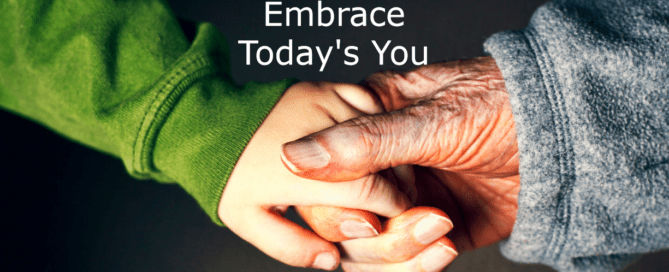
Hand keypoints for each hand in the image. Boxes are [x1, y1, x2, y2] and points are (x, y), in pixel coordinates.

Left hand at [218, 82, 412, 269]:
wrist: (212, 123)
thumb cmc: (231, 173)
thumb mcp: (249, 221)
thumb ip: (292, 246)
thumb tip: (332, 259)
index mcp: (301, 170)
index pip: (371, 190)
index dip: (392, 208)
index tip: (394, 217)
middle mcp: (317, 130)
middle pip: (382, 159)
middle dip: (398, 183)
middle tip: (395, 200)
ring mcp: (325, 101)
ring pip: (383, 128)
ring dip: (391, 153)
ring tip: (385, 173)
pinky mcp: (327, 86)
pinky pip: (370, 103)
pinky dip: (379, 123)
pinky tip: (373, 142)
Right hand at [282, 57, 519, 258]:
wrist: (569, 136)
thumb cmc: (504, 104)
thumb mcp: (432, 118)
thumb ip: (363, 143)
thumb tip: (293, 157)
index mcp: (366, 124)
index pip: (316, 173)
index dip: (331, 201)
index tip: (365, 210)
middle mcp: (377, 167)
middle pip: (337, 221)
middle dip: (374, 232)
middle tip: (414, 215)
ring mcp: (402, 201)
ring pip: (365, 251)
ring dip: (399, 251)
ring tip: (440, 228)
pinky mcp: (428, 231)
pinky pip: (401, 265)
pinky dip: (417, 266)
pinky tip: (443, 245)